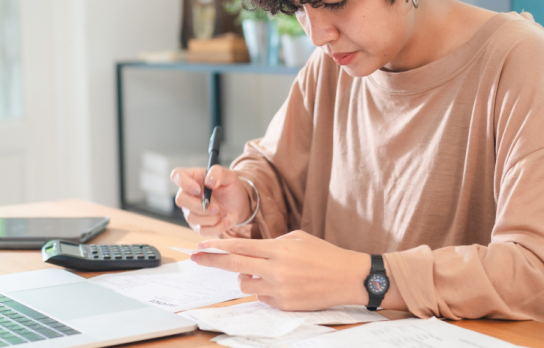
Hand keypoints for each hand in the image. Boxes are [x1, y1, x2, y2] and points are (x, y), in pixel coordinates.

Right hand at [171, 166, 251, 236]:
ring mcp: (190, 211)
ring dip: (212, 218)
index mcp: (193, 177)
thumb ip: (218, 173)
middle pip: (180, 200)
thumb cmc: (230, 187)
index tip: (198, 190)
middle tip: (217, 207)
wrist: (239, 204)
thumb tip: (209, 181)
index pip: (177, 175)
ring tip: (224, 212)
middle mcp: (188, 194)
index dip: (184, 183)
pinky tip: (226, 221)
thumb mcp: (229, 176)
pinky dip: (217, 227)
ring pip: (191, 217)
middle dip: (200, 206)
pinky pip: (201, 230)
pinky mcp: (197, 225)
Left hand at [193, 230, 371, 310]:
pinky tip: (285, 284)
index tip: (201, 244)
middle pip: (235, 266)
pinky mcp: (285, 305)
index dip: (218, 246)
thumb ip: (273, 243)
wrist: (348, 277)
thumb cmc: (324, 254)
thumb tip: (251, 250)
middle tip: (195, 257)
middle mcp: (276, 270)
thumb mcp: (298, 239)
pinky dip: (266, 290)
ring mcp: (280, 289)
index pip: (241, 247)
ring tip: (266, 272)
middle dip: (212, 260)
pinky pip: (263, 297)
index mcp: (279, 250)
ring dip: (247, 278)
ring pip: (246, 285)